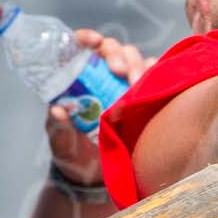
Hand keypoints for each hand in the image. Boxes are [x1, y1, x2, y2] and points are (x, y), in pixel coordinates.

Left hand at [45, 30, 148, 185]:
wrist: (95, 179)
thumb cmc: (72, 155)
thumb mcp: (61, 141)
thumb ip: (58, 126)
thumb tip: (59, 109)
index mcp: (77, 79)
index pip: (81, 47)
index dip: (87, 38)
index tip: (94, 41)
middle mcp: (102, 76)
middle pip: (113, 49)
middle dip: (118, 55)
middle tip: (119, 71)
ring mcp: (125, 86)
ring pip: (136, 59)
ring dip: (138, 66)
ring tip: (137, 84)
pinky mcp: (145, 98)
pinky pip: (157, 78)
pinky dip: (159, 75)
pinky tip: (159, 83)